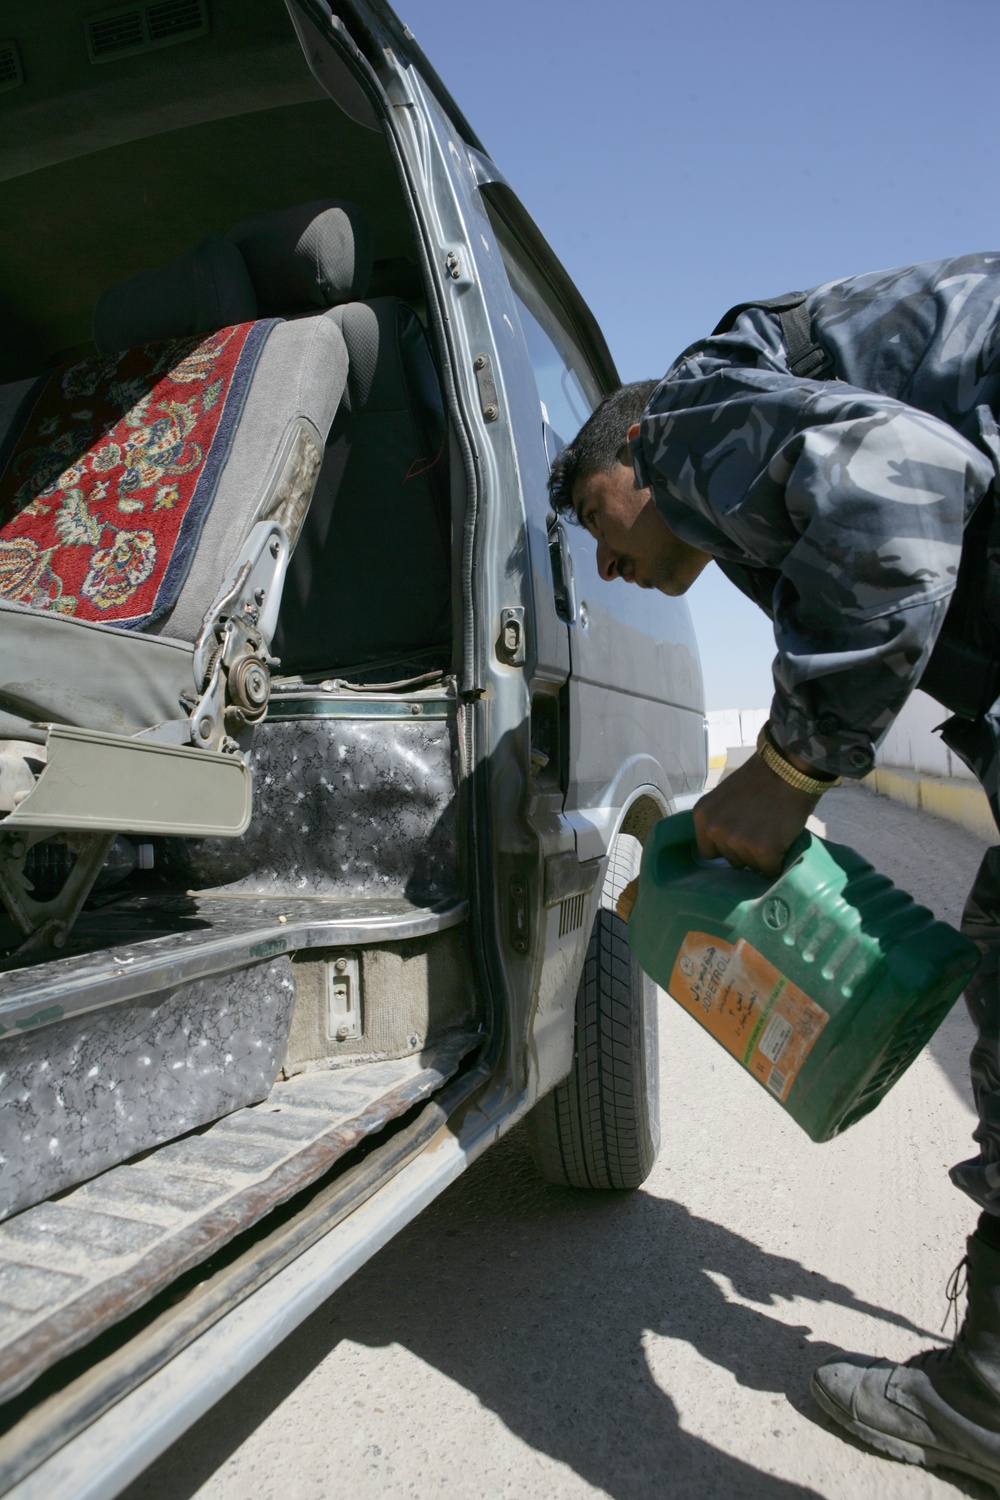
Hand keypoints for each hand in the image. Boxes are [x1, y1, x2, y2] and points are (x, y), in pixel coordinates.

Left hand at [693, 753, 820, 876]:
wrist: (788, 770)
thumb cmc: (760, 779)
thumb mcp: (725, 797)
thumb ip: (720, 819)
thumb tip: (725, 843)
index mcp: (703, 816)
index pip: (708, 850)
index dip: (726, 847)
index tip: (740, 839)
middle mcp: (716, 830)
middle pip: (730, 860)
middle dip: (746, 851)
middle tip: (762, 831)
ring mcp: (738, 841)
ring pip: (750, 866)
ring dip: (762, 857)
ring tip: (773, 834)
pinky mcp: (763, 850)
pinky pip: (770, 870)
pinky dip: (778, 863)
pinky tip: (783, 843)